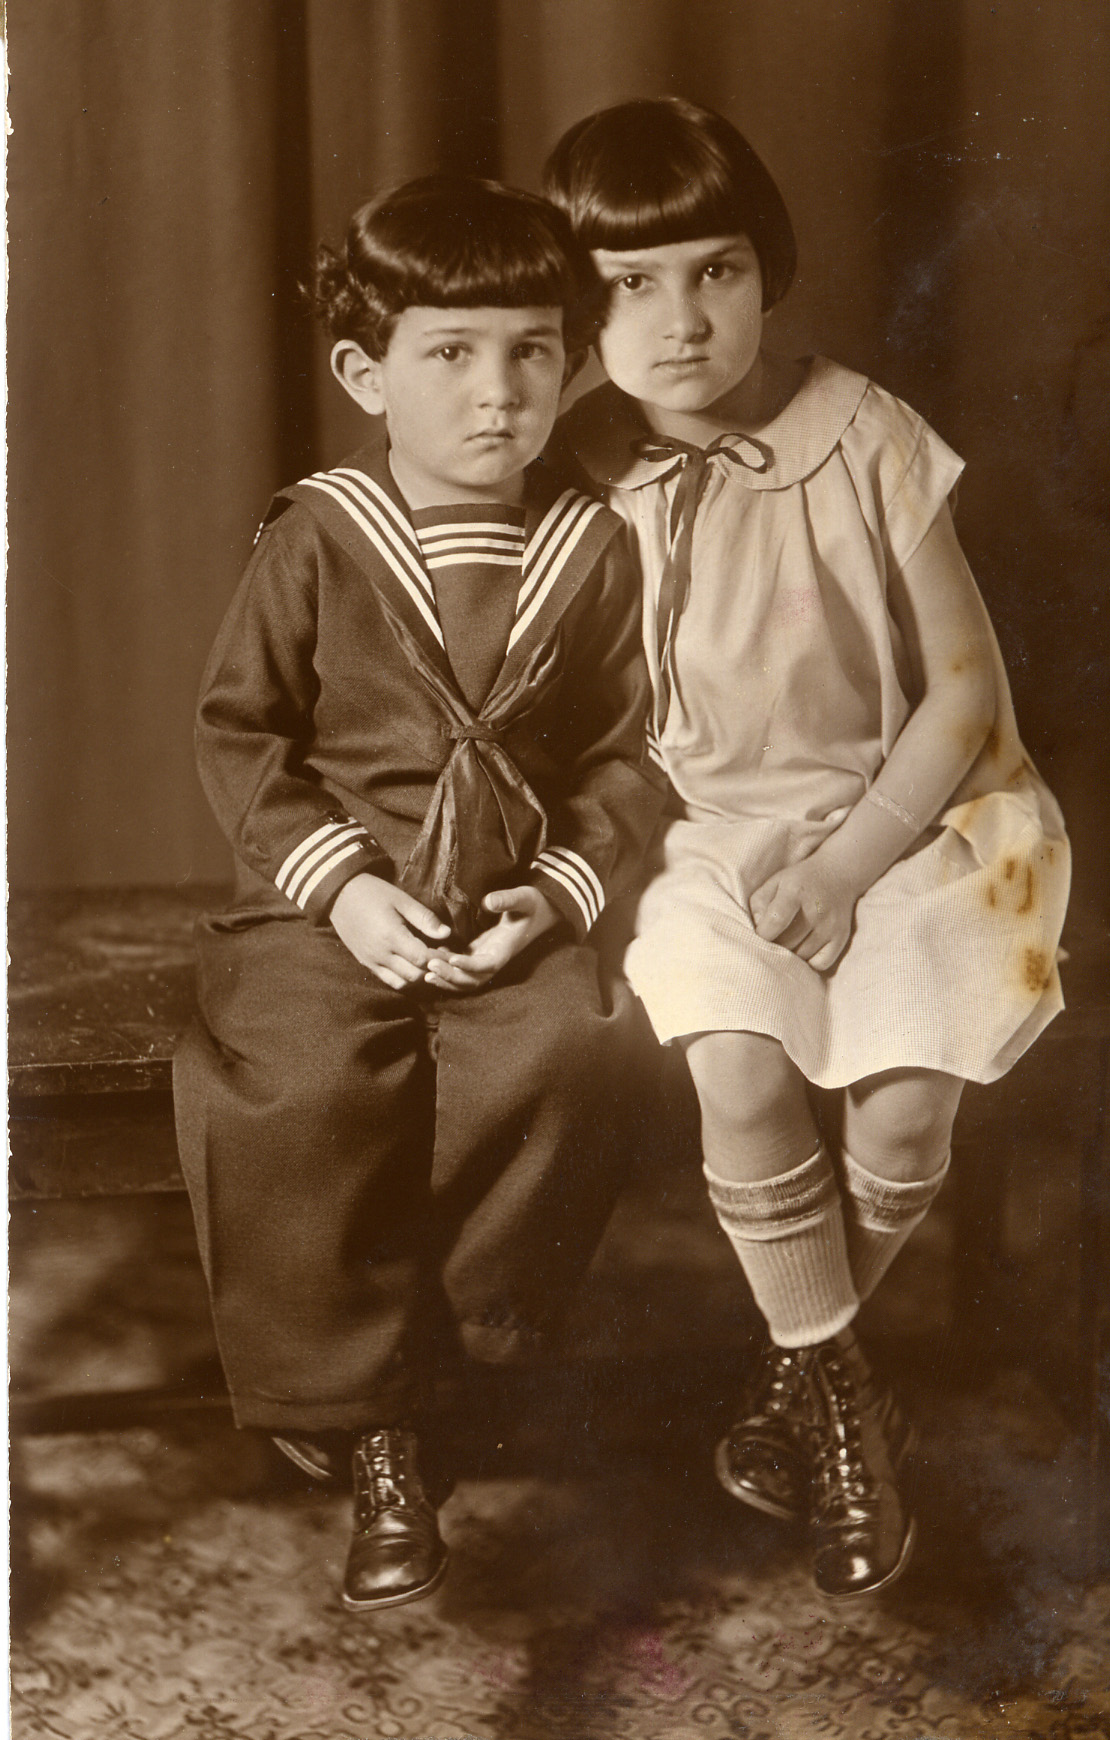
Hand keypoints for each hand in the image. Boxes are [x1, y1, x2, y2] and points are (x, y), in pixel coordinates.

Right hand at [330, 873, 451, 989]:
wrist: (340, 895)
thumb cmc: (373, 893)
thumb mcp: (401, 900)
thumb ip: (424, 918)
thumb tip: (446, 933)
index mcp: (391, 936)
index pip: (422, 958)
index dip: (439, 958)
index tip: (448, 950)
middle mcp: (380, 954)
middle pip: (414, 975)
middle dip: (431, 969)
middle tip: (440, 957)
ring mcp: (371, 961)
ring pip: (401, 983)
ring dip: (418, 977)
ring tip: (426, 964)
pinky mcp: (365, 963)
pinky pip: (388, 980)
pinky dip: (403, 978)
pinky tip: (411, 966)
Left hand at [422, 885, 559, 992]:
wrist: (542, 909)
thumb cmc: (534, 903)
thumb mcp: (524, 898)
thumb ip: (507, 899)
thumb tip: (487, 901)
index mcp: (506, 949)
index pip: (487, 965)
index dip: (470, 966)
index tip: (453, 959)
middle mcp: (495, 959)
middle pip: (472, 979)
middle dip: (450, 976)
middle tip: (429, 965)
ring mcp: (486, 958)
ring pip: (465, 979)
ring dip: (446, 977)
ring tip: (426, 969)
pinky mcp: (480, 953)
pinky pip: (462, 969)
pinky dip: (448, 968)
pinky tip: (433, 957)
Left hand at [749, 852, 858, 972]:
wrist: (838, 874)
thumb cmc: (798, 882)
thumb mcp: (774, 882)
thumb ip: (759, 904)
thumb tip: (757, 931)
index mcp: (795, 891)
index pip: (776, 921)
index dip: (762, 934)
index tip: (759, 935)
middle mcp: (816, 909)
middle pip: (787, 943)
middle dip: (774, 945)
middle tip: (772, 940)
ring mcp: (831, 925)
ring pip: (802, 956)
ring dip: (790, 954)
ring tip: (787, 942)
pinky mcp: (841, 937)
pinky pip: (820, 964)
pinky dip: (809, 962)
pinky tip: (803, 949)